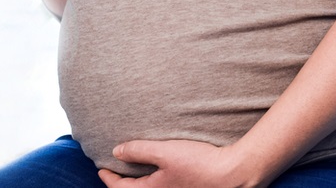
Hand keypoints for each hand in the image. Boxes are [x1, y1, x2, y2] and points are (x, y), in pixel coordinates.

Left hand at [98, 140, 261, 187]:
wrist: (234, 173)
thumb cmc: (200, 164)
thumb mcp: (165, 152)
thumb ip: (139, 151)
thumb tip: (116, 152)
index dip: (109, 178)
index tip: (102, 169)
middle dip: (124, 185)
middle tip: (116, 172)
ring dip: (142, 183)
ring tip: (138, 171)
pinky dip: (157, 182)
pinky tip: (165, 171)